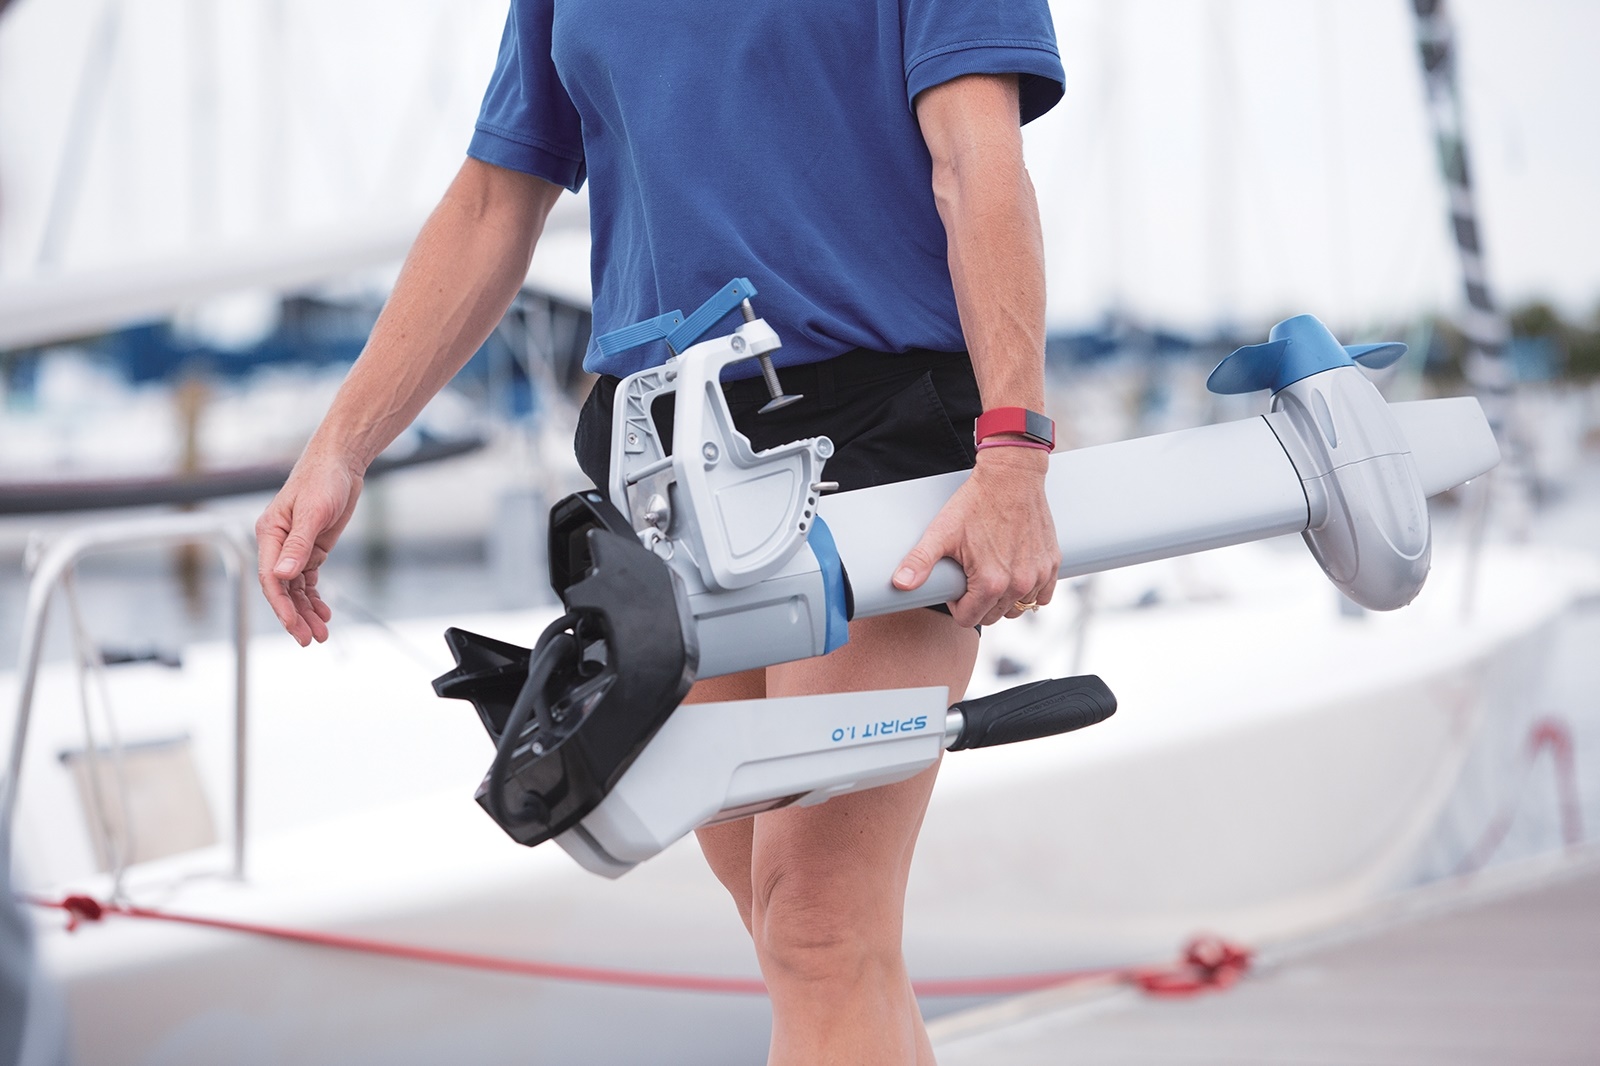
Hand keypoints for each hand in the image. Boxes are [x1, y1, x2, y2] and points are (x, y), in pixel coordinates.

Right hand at [255, 447, 364, 645]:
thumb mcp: (313, 512)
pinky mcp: (311, 549)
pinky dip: (314, 598)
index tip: (294, 625)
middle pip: (282, 589)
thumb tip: (282, 576)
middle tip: (310, 640)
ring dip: (307, 612)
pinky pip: (308, 581)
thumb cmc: (323, 480)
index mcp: (269, 534)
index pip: (269, 578)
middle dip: (295, 616)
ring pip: (295, 589)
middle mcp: (278, 544)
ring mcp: (295, 549)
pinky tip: (324, 613)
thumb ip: (298, 546)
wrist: (341, 464)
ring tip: (321, 634)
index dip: (281, 604)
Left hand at [891, 447, 1058, 627]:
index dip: (956, 604)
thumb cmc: (976, 502)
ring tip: (992, 573)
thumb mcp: (942, 532)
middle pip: (993, 616)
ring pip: (1017, 608)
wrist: (1011, 476)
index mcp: (990, 583)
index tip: (956, 582)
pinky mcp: (1052, 563)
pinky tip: (1015, 573)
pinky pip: (1042, 595)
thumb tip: (900, 584)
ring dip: (1004, 599)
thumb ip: (920, 561)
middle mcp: (1018, 584)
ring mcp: (1038, 575)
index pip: (969, 618)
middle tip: (972, 574)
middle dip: (979, 602)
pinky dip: (1029, 591)